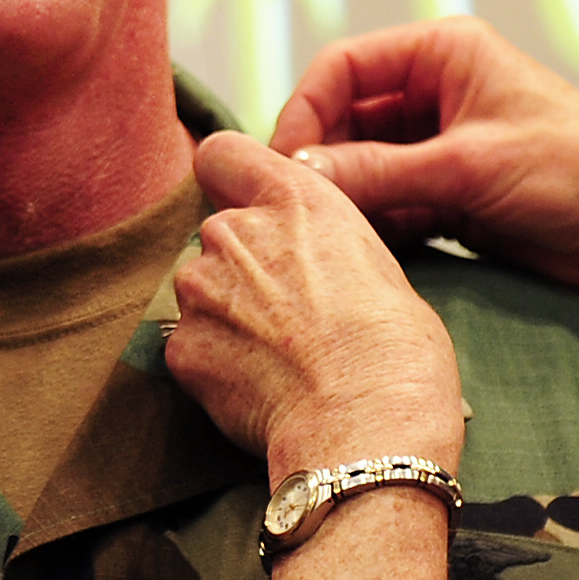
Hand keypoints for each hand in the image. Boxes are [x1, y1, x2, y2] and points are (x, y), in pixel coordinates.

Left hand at [167, 133, 466, 481]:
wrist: (368, 426)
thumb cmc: (397, 352)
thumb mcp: (378, 267)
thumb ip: (322, 248)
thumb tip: (311, 269)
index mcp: (294, 200)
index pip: (223, 152)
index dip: (231, 179)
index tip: (248, 207)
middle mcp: (234, 231)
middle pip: (218, 235)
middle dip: (241, 268)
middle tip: (288, 316)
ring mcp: (199, 289)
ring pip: (201, 293)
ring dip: (225, 316)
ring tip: (279, 360)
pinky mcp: (180, 347)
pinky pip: (190, 347)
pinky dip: (214, 366)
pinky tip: (260, 389)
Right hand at [270, 19, 578, 304]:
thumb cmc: (578, 173)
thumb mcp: (468, 167)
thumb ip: (377, 171)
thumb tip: (295, 174)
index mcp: (445, 52)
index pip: (344, 67)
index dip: (305, 112)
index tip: (284, 165)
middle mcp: (438, 91)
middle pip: (346, 118)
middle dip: (323, 162)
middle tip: (296, 210)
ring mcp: (444, 144)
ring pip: (364, 165)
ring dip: (346, 199)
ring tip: (327, 236)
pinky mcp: (452, 194)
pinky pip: (390, 202)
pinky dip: (373, 225)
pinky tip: (361, 252)